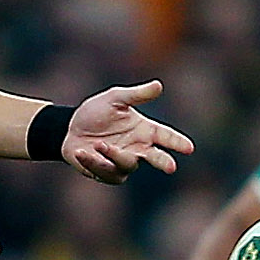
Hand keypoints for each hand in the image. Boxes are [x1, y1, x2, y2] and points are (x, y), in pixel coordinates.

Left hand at [63, 82, 194, 183]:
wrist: (69, 129)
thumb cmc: (95, 112)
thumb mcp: (115, 98)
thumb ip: (137, 95)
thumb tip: (159, 85)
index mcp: (144, 130)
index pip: (165, 136)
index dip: (177, 142)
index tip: (189, 148)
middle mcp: (138, 148)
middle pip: (156, 157)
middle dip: (163, 162)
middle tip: (171, 167)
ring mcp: (124, 163)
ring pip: (127, 164)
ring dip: (113, 154)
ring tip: (98, 144)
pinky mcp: (108, 174)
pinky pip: (107, 172)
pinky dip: (94, 161)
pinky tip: (81, 152)